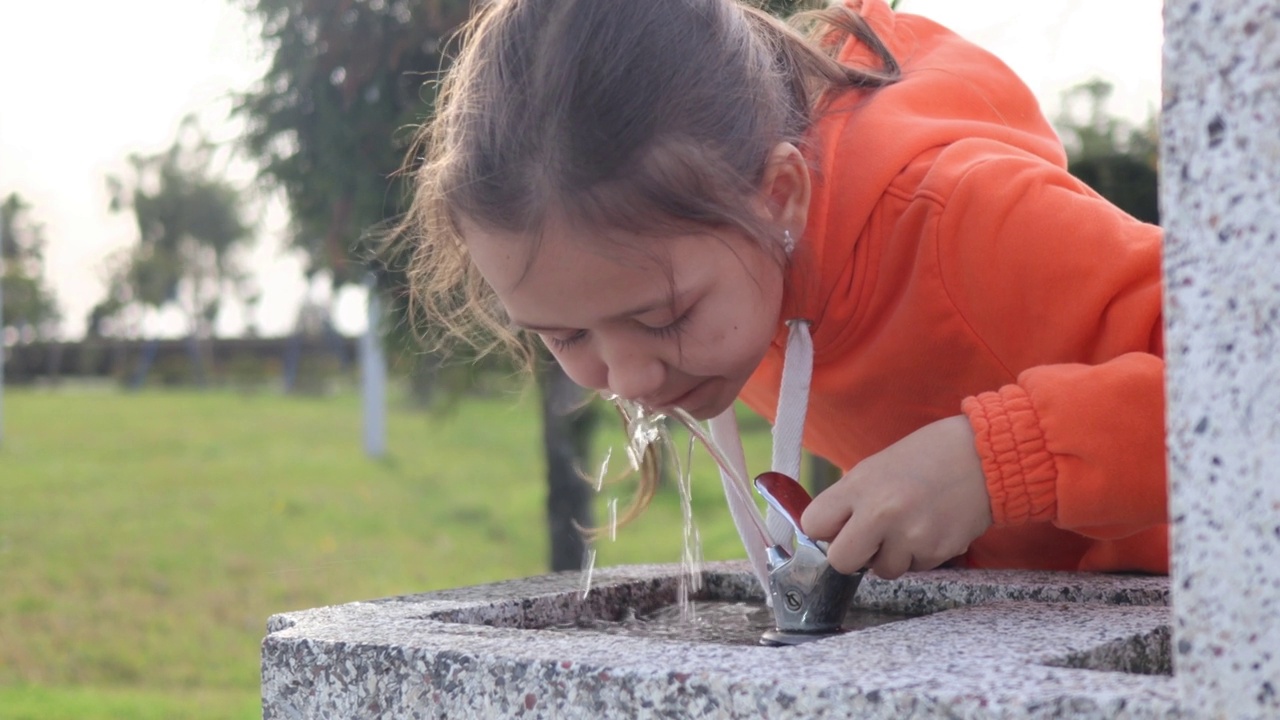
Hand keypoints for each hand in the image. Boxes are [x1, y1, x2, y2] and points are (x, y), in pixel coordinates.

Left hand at [800, 415, 992, 578]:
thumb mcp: (875, 468)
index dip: (825, 529)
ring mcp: (909, 536)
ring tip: (909, 526)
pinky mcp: (936, 552)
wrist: (981, 456)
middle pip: (840, 561)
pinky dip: (919, 555)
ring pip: (882, 571)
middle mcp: (880, 513)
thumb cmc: (925, 458)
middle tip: (868, 540)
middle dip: (852, 555)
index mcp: (859, 486)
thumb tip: (829, 533)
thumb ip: (849, 500)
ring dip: (891, 556)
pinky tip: (931, 527)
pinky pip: (914, 568)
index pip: (813, 525)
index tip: (837, 526)